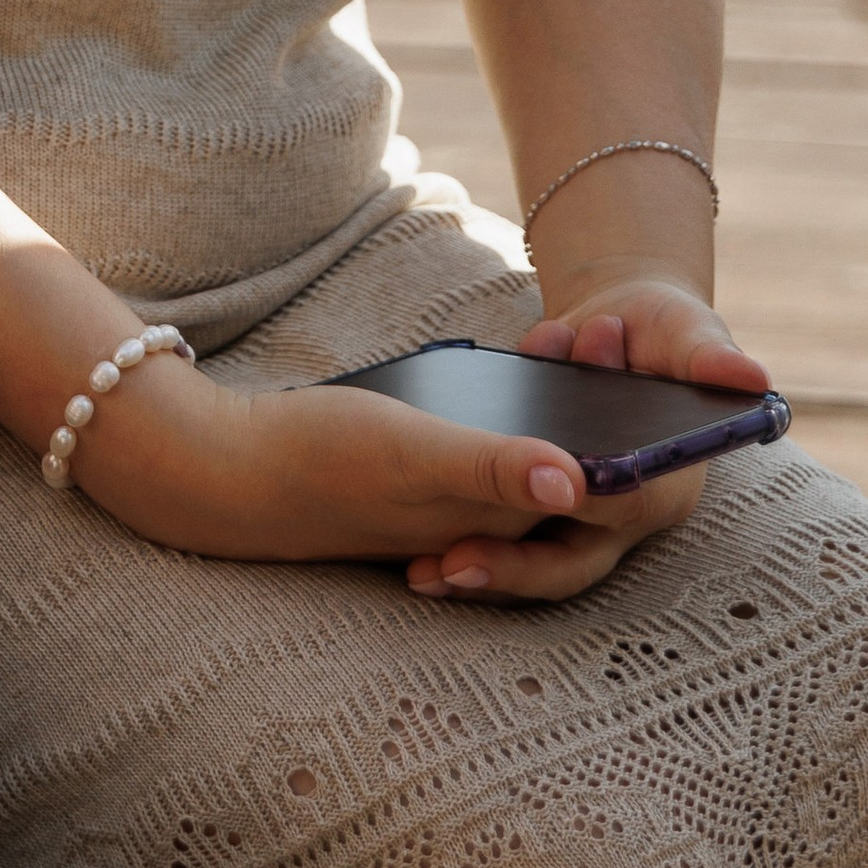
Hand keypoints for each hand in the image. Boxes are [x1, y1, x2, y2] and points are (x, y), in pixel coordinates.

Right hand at [71, 358, 590, 569]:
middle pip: (576, 484)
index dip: (633, 438)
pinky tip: (511, 383)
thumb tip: (579, 484)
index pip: (598, 498)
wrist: (229, 472)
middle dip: (604, 416)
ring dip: (563, 423)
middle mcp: (484, 530)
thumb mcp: (411, 453)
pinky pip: (498, 468)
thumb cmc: (319, 459)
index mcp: (495, 527)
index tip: (638, 362)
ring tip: (574, 349)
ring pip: (539, 475)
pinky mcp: (425, 498)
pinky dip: (517, 432)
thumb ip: (492, 470)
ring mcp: (454, 515)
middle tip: (610, 338)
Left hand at [403, 267, 773, 606]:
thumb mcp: (688, 333)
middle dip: (511, 566)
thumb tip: (752, 377)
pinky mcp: (535, 512)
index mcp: (667, 485)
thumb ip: (708, 357)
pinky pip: (495, 537)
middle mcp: (623, 517)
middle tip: (449, 565)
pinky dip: (456, 544)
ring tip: (419, 574)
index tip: (534, 508)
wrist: (619, 323)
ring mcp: (575, 521)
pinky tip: (408, 558)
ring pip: (526, 561)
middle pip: (568, 558)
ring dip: (476, 568)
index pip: (624, 507)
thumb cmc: (665, 330)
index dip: (581, 505)